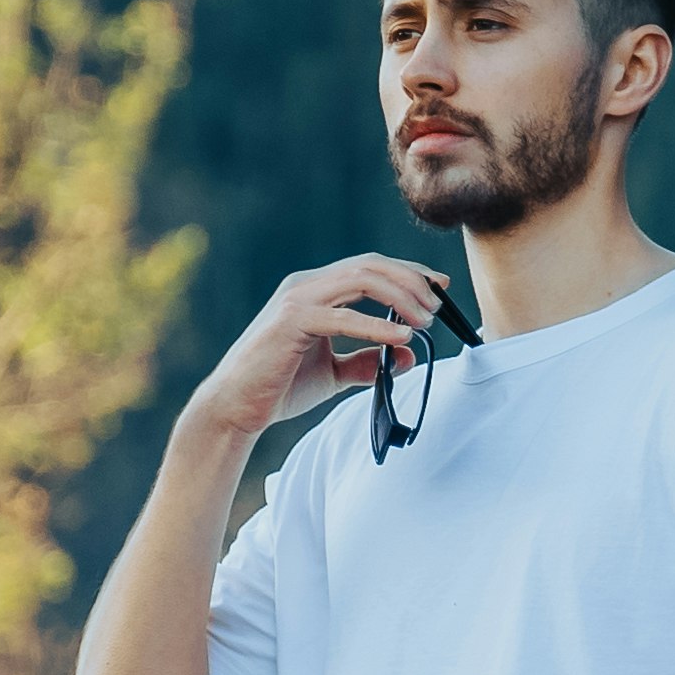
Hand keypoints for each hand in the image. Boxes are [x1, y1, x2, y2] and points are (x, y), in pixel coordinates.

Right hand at [186, 255, 457, 447]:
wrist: (234, 408)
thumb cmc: (278, 387)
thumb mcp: (333, 373)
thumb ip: (367, 362)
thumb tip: (408, 356)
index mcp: (316, 290)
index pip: (370, 267)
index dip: (408, 272)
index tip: (440, 287)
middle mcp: (306, 285)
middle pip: (371, 265)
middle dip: (411, 281)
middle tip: (439, 308)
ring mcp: (297, 299)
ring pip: (361, 279)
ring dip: (401, 297)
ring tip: (426, 321)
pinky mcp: (291, 321)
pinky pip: (343, 316)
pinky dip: (376, 325)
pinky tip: (401, 337)